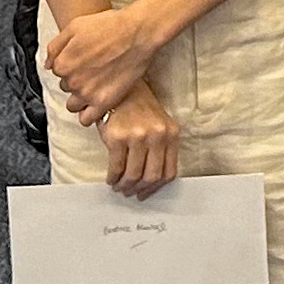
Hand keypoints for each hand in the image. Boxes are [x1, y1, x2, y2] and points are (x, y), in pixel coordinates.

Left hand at [43, 3, 162, 120]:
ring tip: (96, 88)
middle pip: (67, 88)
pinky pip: (86, 119)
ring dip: (81, 99)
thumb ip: (55, 46)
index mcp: (62, 63)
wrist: (137, 34)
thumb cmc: (108, 26)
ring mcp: (88, 94)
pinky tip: (98, 103)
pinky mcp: (104, 102)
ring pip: (73, 105)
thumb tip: (47, 65)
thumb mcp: (75, 26)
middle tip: (94, 71)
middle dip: (77, 81)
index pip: (58, 72)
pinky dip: (89, 114)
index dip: (71, 65)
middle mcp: (72, 81)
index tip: (84, 61)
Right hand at [98, 83, 180, 198]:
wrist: (122, 91)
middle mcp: (157, 135)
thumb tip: (150, 183)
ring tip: (119, 186)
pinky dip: (113, 177)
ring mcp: (137, 136)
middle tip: (130, 192)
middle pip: (152, 176)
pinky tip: (111, 178)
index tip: (146, 192)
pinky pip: (116, 167)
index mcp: (171, 134)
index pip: (169, 172)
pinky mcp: (117, 137)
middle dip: (140, 189)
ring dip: (125, 186)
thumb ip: (161, 149)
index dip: (156, 187)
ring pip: (134, 175)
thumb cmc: (140, 110)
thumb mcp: (159, 126)